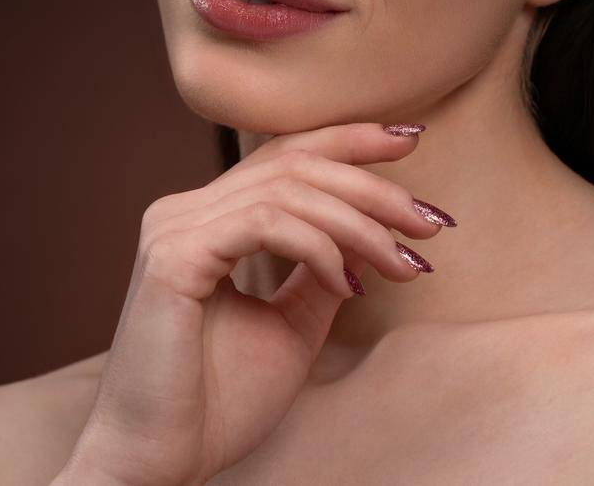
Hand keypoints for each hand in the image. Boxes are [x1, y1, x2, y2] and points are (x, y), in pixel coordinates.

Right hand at [51, 121, 448, 485]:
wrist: (161, 462)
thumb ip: (322, 272)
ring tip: (403, 263)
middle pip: (295, 163)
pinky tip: (350, 284)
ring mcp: (173, 229)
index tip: (413, 143)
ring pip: (290, 190)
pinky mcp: (172, 257)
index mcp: (205, 219)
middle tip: (431, 223)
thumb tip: (370, 236)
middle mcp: (183, 211)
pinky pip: (267, 224)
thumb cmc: (218, 404)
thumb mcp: (292, 324)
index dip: (349, 140)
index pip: (284, 154)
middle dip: (374, 187)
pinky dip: (321, 247)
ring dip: (361, 224)